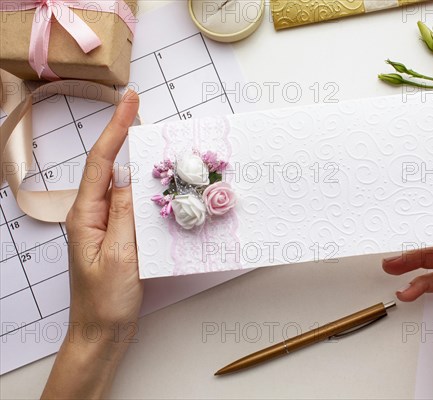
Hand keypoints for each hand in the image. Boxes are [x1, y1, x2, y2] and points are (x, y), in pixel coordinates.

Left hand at [42, 90, 141, 398]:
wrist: (102, 334)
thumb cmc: (104, 301)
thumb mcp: (118, 257)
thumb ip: (126, 217)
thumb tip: (134, 181)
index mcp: (85, 215)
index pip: (100, 162)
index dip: (116, 129)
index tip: (130, 102)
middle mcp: (94, 215)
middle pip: (112, 168)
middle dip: (129, 140)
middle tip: (152, 120)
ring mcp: (107, 226)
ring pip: (127, 188)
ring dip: (145, 169)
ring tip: (166, 154)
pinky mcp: (121, 237)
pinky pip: (136, 208)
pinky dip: (151, 195)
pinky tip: (165, 192)